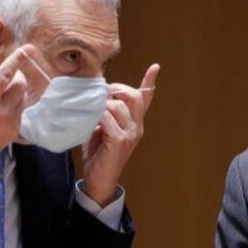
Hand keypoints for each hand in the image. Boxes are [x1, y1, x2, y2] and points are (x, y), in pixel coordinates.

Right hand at [0, 46, 33, 164]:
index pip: (5, 75)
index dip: (16, 60)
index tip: (27, 49)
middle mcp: (2, 112)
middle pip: (20, 84)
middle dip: (16, 74)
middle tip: (8, 72)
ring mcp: (11, 122)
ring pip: (23, 96)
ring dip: (17, 88)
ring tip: (4, 88)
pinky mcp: (15, 131)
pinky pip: (20, 109)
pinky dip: (14, 102)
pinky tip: (2, 105)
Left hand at [82, 63, 159, 205]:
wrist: (99, 179)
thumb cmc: (99, 154)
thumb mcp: (102, 129)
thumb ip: (105, 114)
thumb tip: (95, 97)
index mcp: (135, 123)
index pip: (145, 99)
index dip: (150, 82)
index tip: (155, 67)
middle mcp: (137, 126)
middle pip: (134, 96)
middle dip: (116, 89)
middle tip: (101, 93)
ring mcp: (130, 134)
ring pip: (120, 106)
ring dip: (102, 103)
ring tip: (91, 110)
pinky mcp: (120, 141)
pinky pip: (109, 120)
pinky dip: (98, 116)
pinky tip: (91, 122)